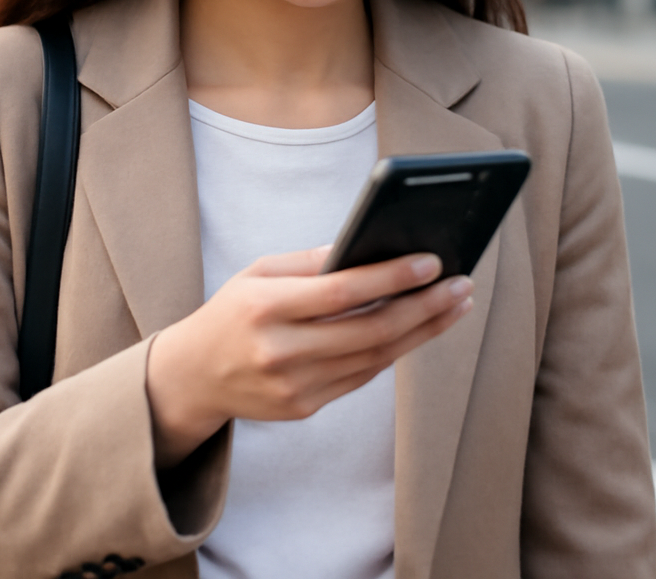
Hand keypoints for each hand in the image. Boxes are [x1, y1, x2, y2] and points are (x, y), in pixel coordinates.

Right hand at [145, 247, 474, 467]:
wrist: (193, 375)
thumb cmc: (232, 312)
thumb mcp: (258, 273)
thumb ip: (311, 262)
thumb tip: (370, 247)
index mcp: (264, 306)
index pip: (341, 292)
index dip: (390, 278)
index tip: (431, 262)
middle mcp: (279, 350)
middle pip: (369, 330)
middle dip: (424, 307)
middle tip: (462, 285)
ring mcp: (293, 386)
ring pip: (374, 358)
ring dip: (422, 331)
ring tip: (454, 304)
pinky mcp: (304, 408)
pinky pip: (361, 377)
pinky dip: (395, 351)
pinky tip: (420, 329)